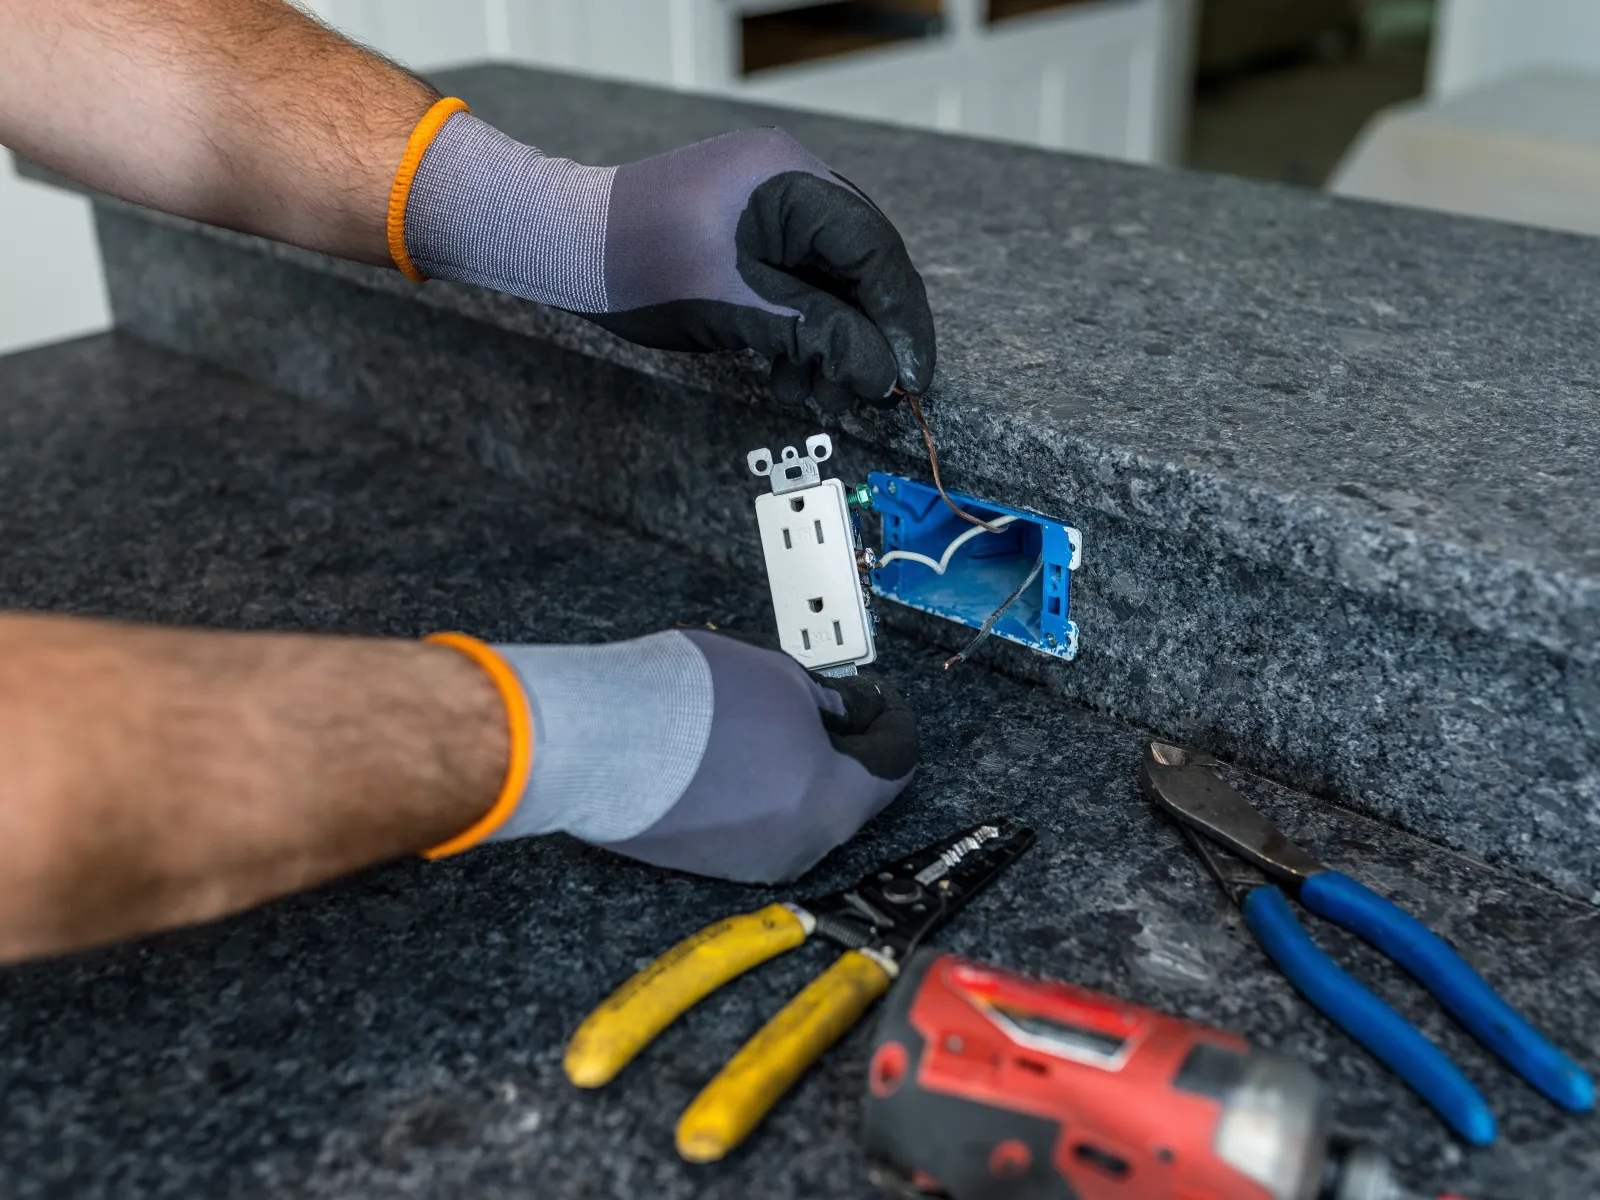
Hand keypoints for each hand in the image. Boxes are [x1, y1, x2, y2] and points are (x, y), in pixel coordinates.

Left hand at [402, 114, 935, 411]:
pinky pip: (800, 282)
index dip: (899, 319)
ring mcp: (769, 206)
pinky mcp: (750, 234)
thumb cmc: (634, 262)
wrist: (560, 244)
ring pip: (832, 280)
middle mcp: (789, 182)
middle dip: (868, 335)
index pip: (874, 250)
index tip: (910, 378)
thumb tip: (882, 374)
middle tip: (875, 394)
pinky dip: (803, 330)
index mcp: (790, 179)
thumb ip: (815, 335)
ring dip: (833, 341)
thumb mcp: (734, 306)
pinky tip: (791, 372)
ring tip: (818, 392)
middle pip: (861, 266)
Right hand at [480, 629, 917, 882]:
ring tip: (760, 721)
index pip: (894, 767)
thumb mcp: (782, 676)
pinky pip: (749, 824)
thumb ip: (826, 702)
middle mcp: (799, 847)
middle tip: (825, 706)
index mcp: (833, 803)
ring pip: (794, 811)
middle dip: (840, 749)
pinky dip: (750, 790)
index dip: (891, 723)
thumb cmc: (687, 704)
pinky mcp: (705, 861)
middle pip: (845, 795)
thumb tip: (840, 712)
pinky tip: (723, 752)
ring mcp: (749, 861)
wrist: (598, 738)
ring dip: (792, 770)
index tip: (879, 702)